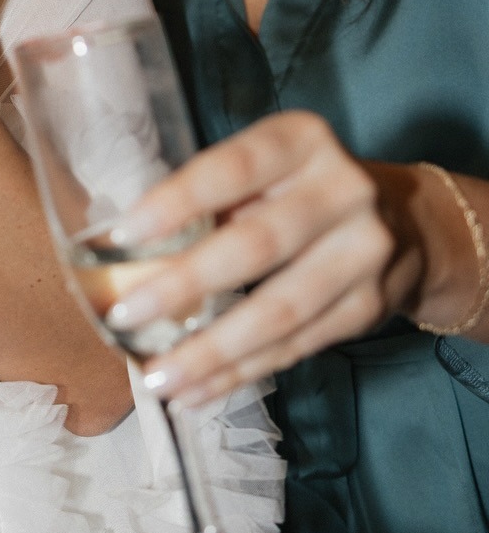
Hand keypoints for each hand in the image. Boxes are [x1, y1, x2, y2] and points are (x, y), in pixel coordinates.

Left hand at [101, 112, 399, 405]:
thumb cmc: (300, 190)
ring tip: (158, 377)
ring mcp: (364, 252)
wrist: (407, 223)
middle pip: (256, 245)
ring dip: (211, 350)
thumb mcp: (266, 170)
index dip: (178, 200)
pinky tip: (197, 390)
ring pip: (279, 310)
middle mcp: (343, 191)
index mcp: (302, 142)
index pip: (233, 167)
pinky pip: (297, 346)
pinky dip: (241, 372)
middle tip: (127, 316)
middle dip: (186, 285)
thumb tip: (129, 252)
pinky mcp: (370, 307)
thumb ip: (213, 200)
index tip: (125, 233)